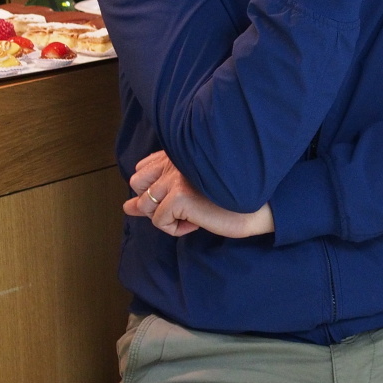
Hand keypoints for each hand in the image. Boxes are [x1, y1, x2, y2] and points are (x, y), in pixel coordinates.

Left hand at [123, 150, 274, 238]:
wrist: (255, 208)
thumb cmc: (226, 201)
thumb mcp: (186, 197)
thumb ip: (155, 197)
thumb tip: (126, 208)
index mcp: (177, 154)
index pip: (142, 170)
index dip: (154, 190)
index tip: (180, 196)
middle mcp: (174, 161)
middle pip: (138, 186)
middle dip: (155, 203)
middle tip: (184, 206)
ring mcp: (175, 178)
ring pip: (147, 207)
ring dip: (169, 217)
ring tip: (195, 213)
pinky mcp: (178, 196)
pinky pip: (159, 221)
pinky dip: (177, 228)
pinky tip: (198, 221)